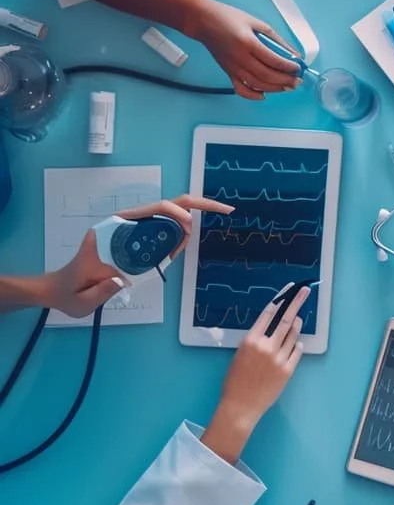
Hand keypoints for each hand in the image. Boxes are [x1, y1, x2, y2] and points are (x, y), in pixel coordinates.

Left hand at [43, 195, 230, 316]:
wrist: (59, 289)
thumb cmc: (69, 293)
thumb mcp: (83, 299)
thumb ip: (102, 291)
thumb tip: (123, 279)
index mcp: (108, 232)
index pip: (148, 211)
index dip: (173, 212)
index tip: (188, 226)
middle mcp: (121, 224)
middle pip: (164, 205)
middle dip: (196, 205)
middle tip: (224, 210)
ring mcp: (128, 230)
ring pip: (167, 214)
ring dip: (188, 222)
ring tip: (190, 242)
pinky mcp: (134, 238)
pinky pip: (162, 228)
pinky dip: (179, 232)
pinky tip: (182, 244)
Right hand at [187, 0, 301, 99]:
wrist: (203, 21)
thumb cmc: (227, 18)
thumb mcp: (256, 23)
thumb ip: (276, 39)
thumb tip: (293, 53)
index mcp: (248, 43)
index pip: (274, 60)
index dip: (289, 67)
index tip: (298, 68)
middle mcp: (240, 57)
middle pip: (268, 75)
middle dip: (286, 80)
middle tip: (297, 80)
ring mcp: (233, 67)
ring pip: (257, 84)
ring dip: (275, 88)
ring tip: (287, 86)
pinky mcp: (228, 72)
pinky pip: (241, 89)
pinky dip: (253, 95)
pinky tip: (264, 95)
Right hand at [203, 285, 309, 463]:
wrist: (240, 406)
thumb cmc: (235, 381)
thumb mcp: (240, 355)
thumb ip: (254, 341)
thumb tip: (270, 328)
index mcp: (250, 341)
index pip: (268, 314)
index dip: (279, 301)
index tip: (287, 292)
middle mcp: (266, 346)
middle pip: (286, 319)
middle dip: (297, 302)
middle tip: (305, 291)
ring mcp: (279, 358)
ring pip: (293, 334)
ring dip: (297, 324)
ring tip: (298, 318)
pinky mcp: (288, 369)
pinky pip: (297, 350)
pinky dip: (296, 344)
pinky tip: (295, 342)